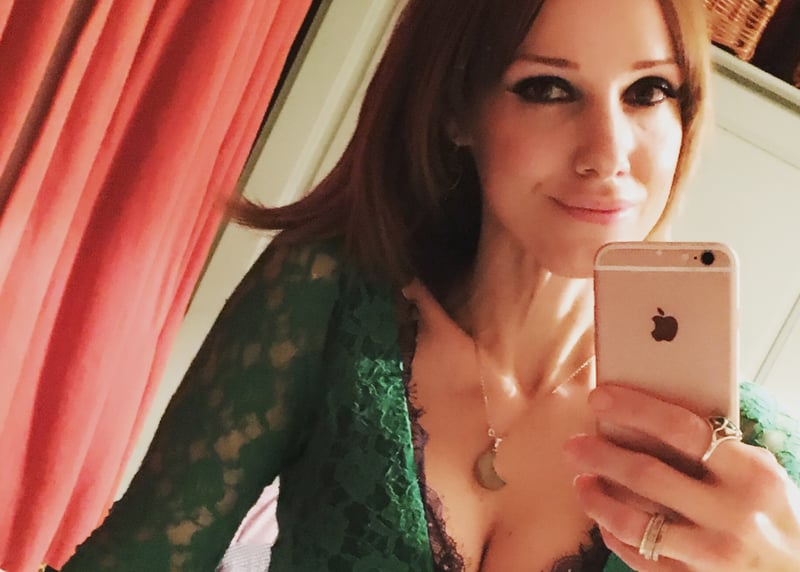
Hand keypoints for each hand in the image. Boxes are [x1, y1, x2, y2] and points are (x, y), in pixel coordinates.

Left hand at [564, 384, 799, 570]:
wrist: (799, 571)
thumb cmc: (771, 512)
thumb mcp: (758, 472)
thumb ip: (715, 446)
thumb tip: (646, 412)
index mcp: (750, 473)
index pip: (682, 429)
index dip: (635, 409)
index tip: (600, 398)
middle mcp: (733, 514)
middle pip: (648, 475)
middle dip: (601, 456)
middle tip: (574, 445)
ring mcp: (714, 553)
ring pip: (636, 523)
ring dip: (598, 500)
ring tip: (581, 482)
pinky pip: (642, 558)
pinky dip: (615, 536)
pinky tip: (603, 518)